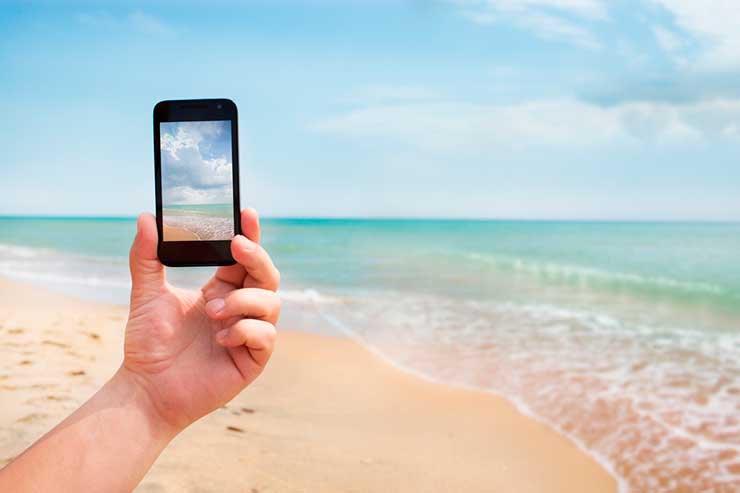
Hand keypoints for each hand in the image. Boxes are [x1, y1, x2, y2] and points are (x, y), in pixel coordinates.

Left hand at [122, 208, 280, 433]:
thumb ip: (147, 257)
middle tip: (236, 247)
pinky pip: (266, 336)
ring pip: (271, 303)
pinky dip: (245, 330)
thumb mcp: (146, 294)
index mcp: (222, 289)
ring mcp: (249, 333)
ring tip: (212, 312)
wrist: (146, 388)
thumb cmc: (148, 343)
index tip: (246, 213)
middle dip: (256, 257)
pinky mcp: (253, 359)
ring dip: (243, 301)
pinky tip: (220, 338)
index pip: (244, 257)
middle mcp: (240, 308)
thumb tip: (147, 218)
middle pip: (267, 275)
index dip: (250, 234)